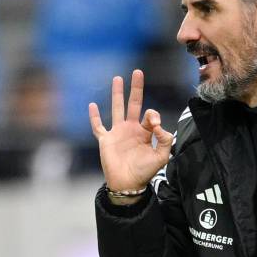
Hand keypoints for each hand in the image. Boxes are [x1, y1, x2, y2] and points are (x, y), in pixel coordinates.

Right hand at [89, 69, 173, 191]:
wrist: (128, 184)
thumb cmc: (145, 171)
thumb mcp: (162, 156)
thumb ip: (165, 140)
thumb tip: (157, 124)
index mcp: (145, 131)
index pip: (150, 115)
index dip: (153, 116)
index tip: (155, 126)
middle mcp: (131, 129)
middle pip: (133, 103)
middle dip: (136, 88)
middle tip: (138, 72)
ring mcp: (117, 133)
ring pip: (116, 108)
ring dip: (116, 94)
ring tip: (118, 78)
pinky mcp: (105, 140)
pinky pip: (98, 126)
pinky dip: (94, 116)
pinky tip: (92, 105)